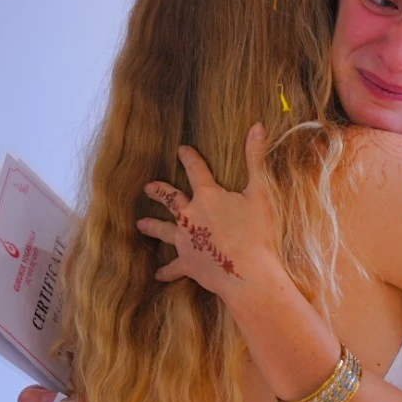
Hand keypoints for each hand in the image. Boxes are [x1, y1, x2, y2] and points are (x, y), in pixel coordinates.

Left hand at [136, 124, 283, 300]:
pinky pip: (173, 268)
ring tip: (140, 224)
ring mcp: (186, 241)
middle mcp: (190, 216)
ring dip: (152, 226)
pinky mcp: (188, 264)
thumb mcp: (260, 192)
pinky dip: (166, 271)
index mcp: (207, 196)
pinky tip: (157, 275)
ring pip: (164, 230)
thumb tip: (257, 126)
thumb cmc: (258, 233)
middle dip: (159, 192)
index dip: (189, 158)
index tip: (182, 150)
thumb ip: (256, 159)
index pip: (196, 170)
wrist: (248, 274)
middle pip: (171, 199)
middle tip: (147, 187)